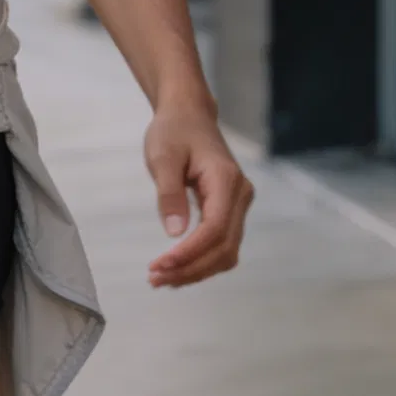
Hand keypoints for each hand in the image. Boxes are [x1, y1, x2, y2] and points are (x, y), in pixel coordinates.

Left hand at [143, 106, 253, 288]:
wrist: (189, 115)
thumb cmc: (174, 131)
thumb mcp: (163, 157)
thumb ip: (169, 194)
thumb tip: (175, 233)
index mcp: (226, 180)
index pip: (214, 228)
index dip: (189, 253)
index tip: (160, 265)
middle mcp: (240, 195)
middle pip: (224, 247)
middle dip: (190, 268)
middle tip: (155, 279)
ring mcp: (238, 204)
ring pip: (226, 251)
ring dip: (196, 270)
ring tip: (162, 279)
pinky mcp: (230, 210)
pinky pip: (221, 244)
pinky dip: (201, 261)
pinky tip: (176, 269)